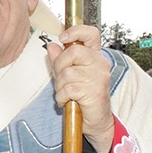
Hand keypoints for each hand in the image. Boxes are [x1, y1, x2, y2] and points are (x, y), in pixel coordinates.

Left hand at [46, 25, 114, 152]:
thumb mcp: (68, 76)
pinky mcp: (94, 91)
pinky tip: (68, 101)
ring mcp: (99, 77)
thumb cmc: (82, 97)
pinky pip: (68, 88)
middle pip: (73, 52)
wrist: (96, 121)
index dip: (76, 31)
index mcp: (95, 56)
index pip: (91, 34)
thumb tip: (51, 46)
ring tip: (66, 94)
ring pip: (67, 73)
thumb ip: (60, 61)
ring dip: (60, 86)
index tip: (63, 38)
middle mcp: (100, 63)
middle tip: (61, 79)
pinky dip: (62, 97)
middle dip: (59, 66)